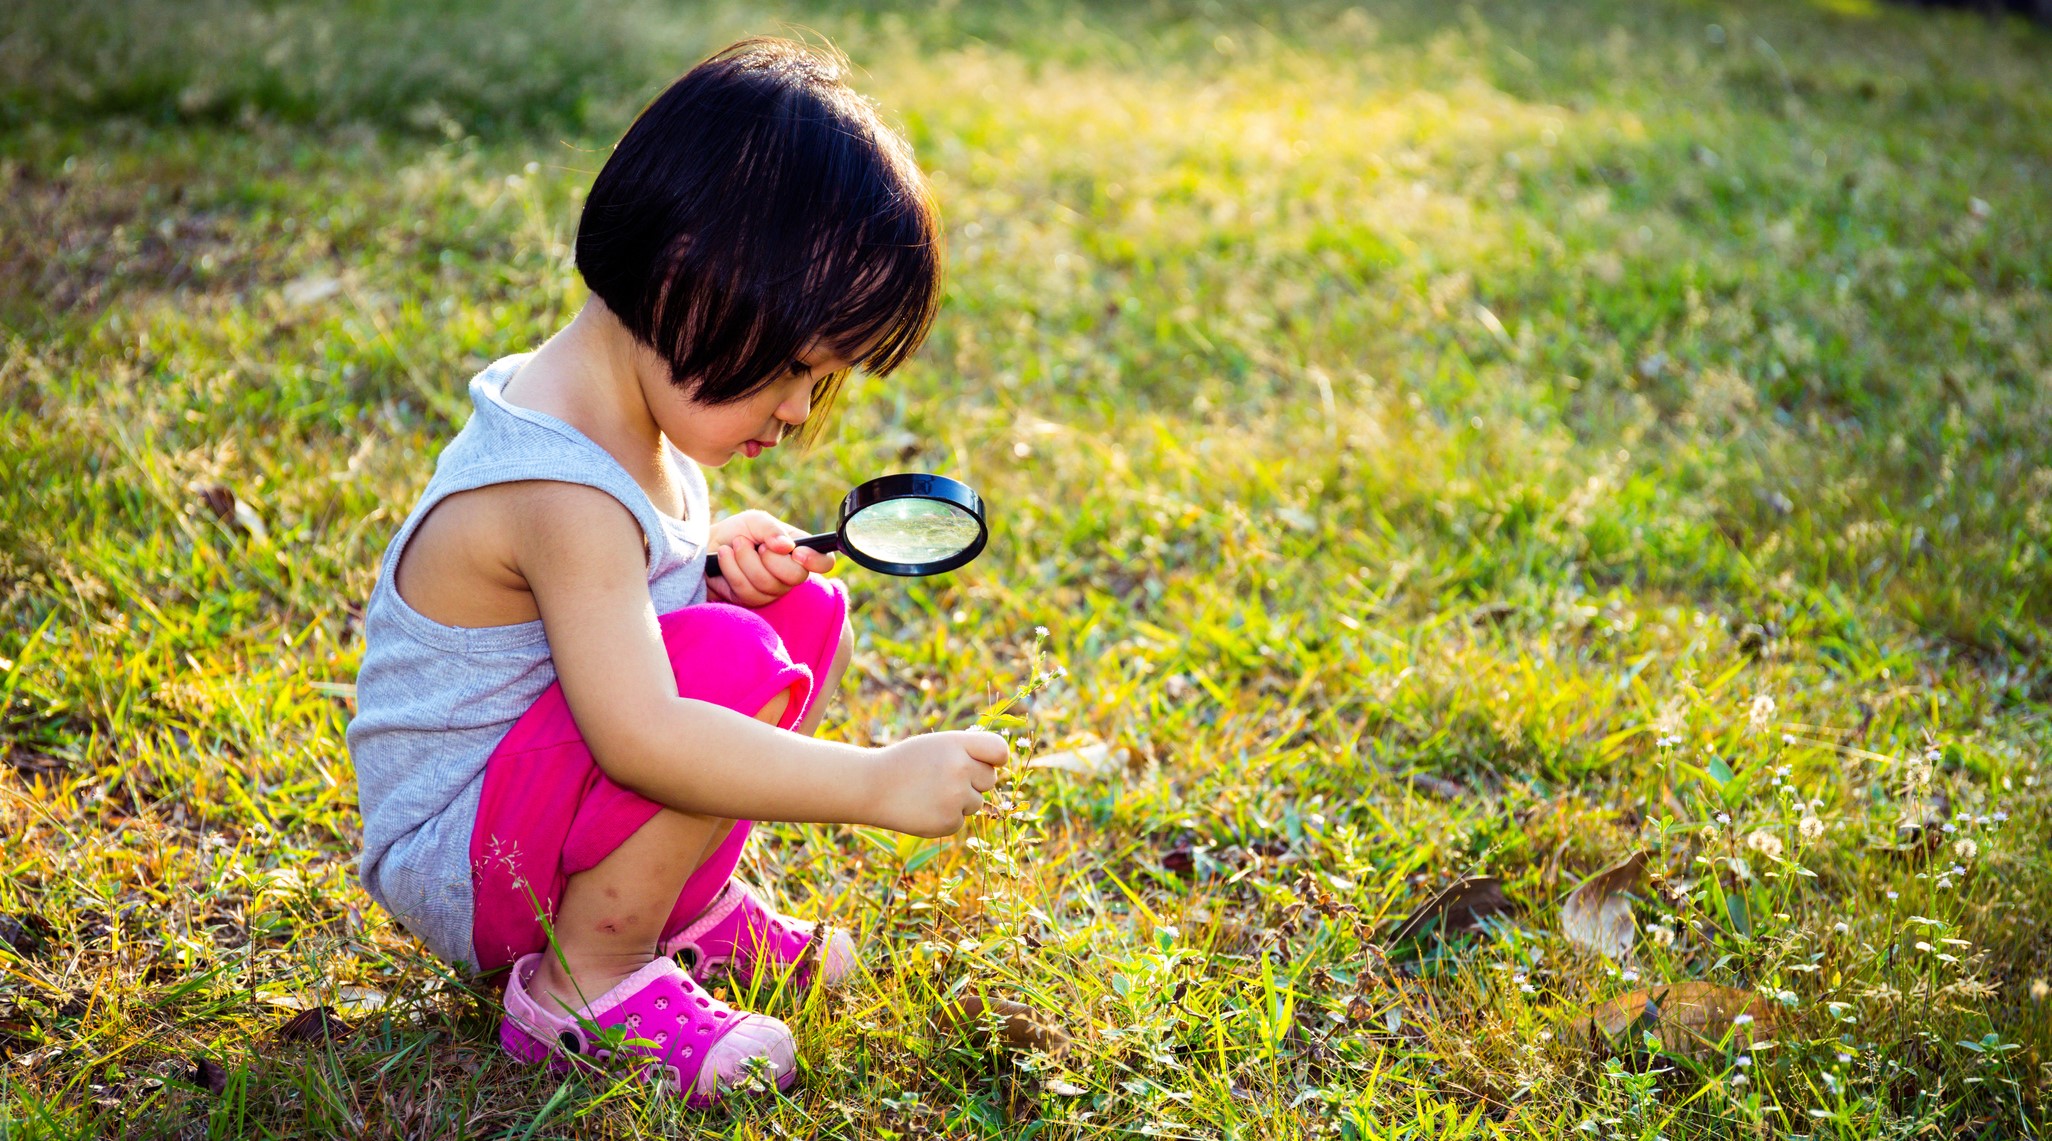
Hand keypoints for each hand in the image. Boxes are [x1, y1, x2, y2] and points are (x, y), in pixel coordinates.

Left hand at [705, 509, 835, 605]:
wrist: (705, 547)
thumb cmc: (735, 532)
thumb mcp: (754, 521)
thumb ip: (771, 529)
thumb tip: (786, 547)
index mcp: (798, 551)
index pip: (824, 562)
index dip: (816, 560)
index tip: (797, 553)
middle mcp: (790, 574)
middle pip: (796, 577)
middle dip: (771, 559)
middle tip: (757, 545)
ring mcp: (772, 591)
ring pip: (767, 584)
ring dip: (745, 559)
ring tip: (734, 545)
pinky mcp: (751, 602)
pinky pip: (746, 591)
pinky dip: (731, 569)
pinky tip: (724, 557)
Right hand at [868, 731, 1009, 836]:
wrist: (872, 787)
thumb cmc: (906, 763)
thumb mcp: (936, 745)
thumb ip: (967, 752)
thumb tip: (997, 767)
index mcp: (958, 744)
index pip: (999, 750)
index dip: (996, 758)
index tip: (989, 762)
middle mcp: (960, 769)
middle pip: (989, 779)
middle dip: (973, 780)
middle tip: (943, 778)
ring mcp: (955, 797)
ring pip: (976, 802)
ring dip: (959, 800)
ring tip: (929, 792)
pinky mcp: (948, 822)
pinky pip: (960, 820)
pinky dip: (946, 817)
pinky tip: (924, 808)